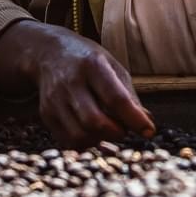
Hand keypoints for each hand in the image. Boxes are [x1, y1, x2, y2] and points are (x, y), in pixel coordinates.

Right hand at [0, 21, 154, 147]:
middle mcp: (71, 82)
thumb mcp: (112, 67)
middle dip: (116, 133)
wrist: (49, 53)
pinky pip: (68, 140)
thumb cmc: (88, 61)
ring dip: (100, 140)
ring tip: (108, 131)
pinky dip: (85, 143)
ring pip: (79, 135)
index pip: (115, 98)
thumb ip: (129, 95)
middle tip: (124, 130)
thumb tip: (147, 122)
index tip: (149, 131)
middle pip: (94, 121)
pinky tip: (92, 133)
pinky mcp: (46, 114)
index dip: (134, 118)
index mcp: (92, 65)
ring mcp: (55, 99)